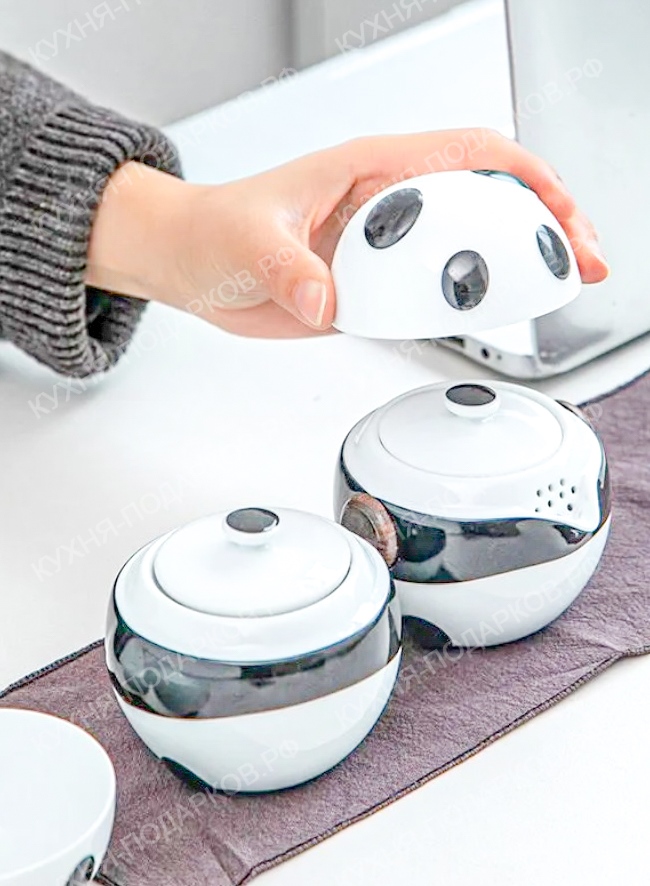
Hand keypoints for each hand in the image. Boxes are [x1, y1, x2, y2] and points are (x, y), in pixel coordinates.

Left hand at [87, 129, 608, 337]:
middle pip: (487, 202)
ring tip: (547, 293)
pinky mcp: (374, 288)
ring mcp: (385, 250)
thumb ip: (288, 270)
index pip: (470, 156)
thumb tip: (326, 298)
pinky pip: (431, 296)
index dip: (526, 179)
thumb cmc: (214, 229)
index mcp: (370, 171)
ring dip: (510, 271)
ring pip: (466, 252)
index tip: (558, 214)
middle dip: (543, 226)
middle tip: (576, 263)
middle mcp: (387, 207)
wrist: (193, 265)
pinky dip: (463, 307)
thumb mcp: (247, 242)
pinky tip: (482, 320)